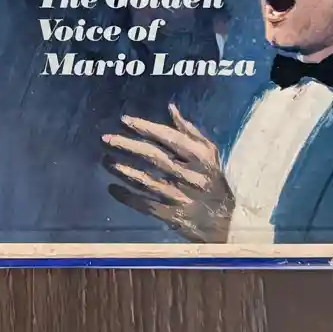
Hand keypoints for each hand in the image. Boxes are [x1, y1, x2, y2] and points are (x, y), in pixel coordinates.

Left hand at [102, 104, 234, 242]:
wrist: (227, 222)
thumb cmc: (213, 182)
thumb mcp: (209, 154)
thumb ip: (190, 132)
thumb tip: (171, 108)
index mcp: (200, 157)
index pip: (169, 137)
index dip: (145, 127)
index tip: (124, 120)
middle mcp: (190, 175)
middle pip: (153, 157)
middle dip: (127, 145)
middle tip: (106, 139)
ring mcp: (180, 197)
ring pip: (146, 181)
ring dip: (123, 170)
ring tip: (105, 161)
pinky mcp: (172, 215)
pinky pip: (144, 204)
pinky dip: (127, 196)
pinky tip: (113, 188)